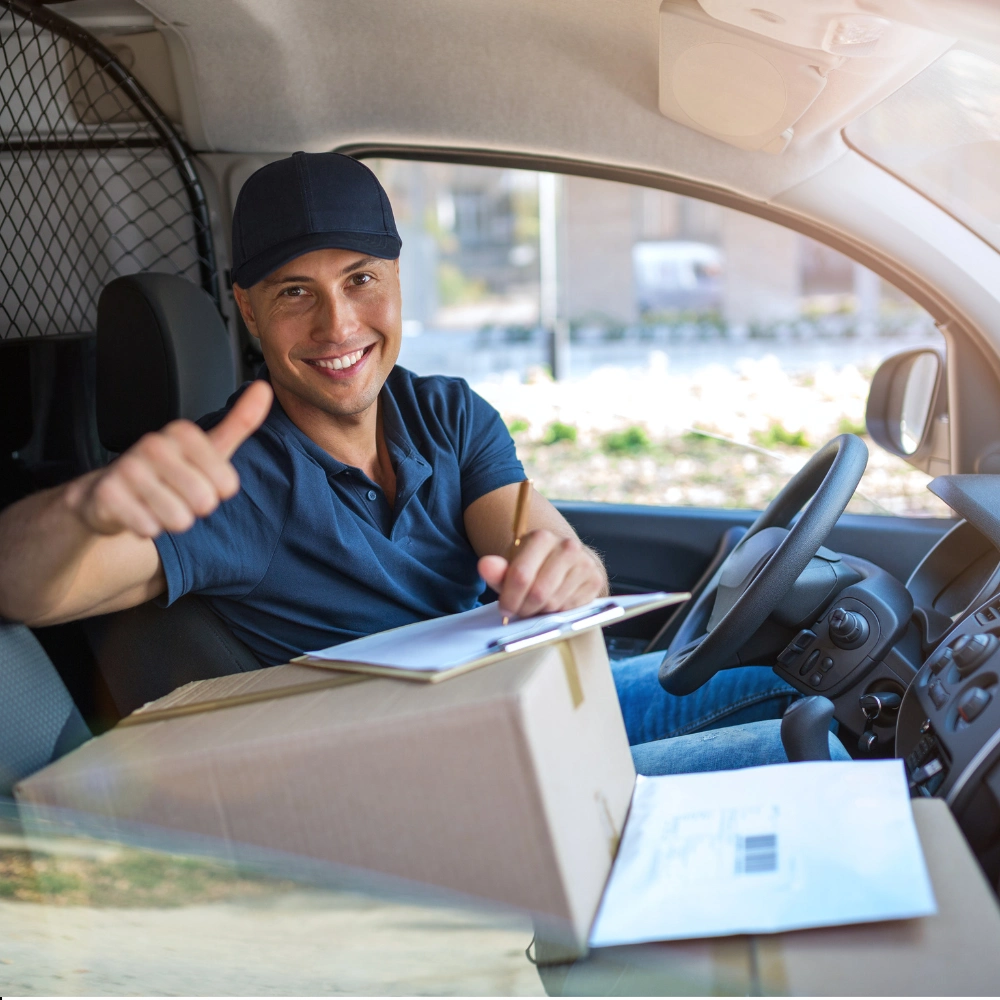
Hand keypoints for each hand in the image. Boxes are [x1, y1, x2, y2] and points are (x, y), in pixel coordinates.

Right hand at [64, 380, 272, 537]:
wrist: (110, 493)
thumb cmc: (168, 472)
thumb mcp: (209, 448)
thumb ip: (240, 422)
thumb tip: (265, 389)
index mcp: (183, 433)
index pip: (227, 484)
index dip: (218, 492)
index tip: (200, 480)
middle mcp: (154, 445)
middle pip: (204, 502)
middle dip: (195, 509)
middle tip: (176, 495)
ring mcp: (128, 468)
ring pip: (178, 519)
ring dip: (171, 520)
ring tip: (157, 504)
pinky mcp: (109, 495)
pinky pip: (150, 528)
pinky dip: (148, 529)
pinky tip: (138, 513)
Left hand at [478, 529, 606, 618]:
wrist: (568, 562)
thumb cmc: (535, 566)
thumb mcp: (512, 565)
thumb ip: (496, 570)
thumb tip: (485, 566)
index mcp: (541, 537)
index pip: (520, 576)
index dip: (509, 598)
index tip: (505, 607)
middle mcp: (566, 546)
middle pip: (538, 593)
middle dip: (524, 608)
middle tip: (520, 610)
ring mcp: (584, 563)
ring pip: (554, 604)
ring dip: (541, 612)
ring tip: (537, 604)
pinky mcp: (595, 580)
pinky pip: (570, 609)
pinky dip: (558, 613)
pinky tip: (554, 603)